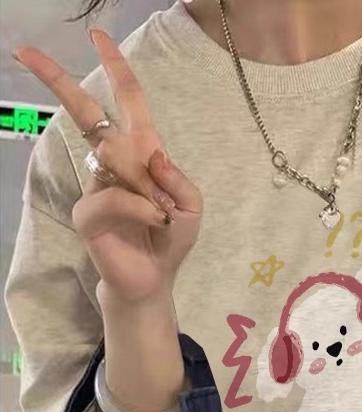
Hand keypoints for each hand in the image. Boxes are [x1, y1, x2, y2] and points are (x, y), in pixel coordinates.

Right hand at [12, 29, 202, 304]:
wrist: (155, 278)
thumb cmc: (172, 238)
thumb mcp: (190, 205)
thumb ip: (177, 177)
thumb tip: (154, 152)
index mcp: (141, 154)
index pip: (127, 104)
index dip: (116, 70)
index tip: (97, 37)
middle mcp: (113, 164)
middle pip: (85, 114)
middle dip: (58, 81)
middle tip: (25, 51)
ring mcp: (96, 186)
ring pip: (115, 160)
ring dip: (148, 187)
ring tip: (163, 216)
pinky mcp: (87, 212)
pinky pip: (115, 197)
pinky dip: (142, 208)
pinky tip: (156, 222)